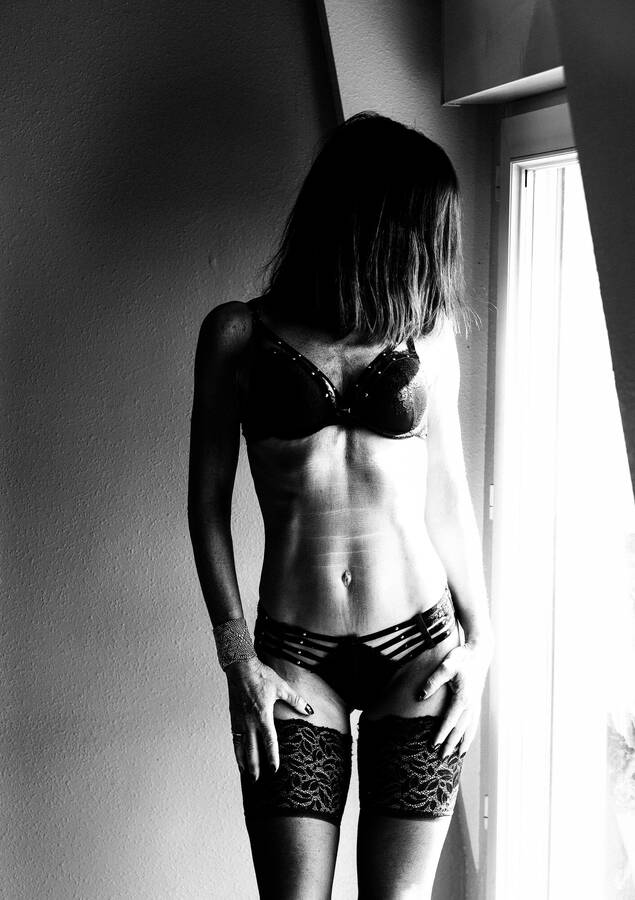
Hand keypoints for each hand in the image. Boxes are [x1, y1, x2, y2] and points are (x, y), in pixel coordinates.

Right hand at [225, 657, 313, 779]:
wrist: (240, 668)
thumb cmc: (262, 676)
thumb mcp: (282, 687)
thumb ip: (296, 700)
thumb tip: (309, 710)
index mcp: (263, 715)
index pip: (269, 741)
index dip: (272, 756)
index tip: (274, 770)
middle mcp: (250, 721)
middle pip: (252, 749)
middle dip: (256, 766)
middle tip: (258, 781)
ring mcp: (240, 720)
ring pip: (241, 746)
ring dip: (244, 761)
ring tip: (248, 775)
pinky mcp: (233, 717)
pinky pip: (234, 738)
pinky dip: (236, 750)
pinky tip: (239, 757)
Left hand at [416, 639, 492, 757]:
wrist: (479, 653)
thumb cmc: (461, 658)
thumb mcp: (445, 666)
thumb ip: (433, 681)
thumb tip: (420, 696)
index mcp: (463, 697)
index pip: (450, 720)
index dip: (441, 734)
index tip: (433, 746)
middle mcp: (471, 704)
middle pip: (460, 729)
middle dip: (451, 744)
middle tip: (441, 759)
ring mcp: (476, 704)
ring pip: (469, 729)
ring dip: (463, 743)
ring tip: (456, 757)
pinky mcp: (477, 703)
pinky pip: (473, 723)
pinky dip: (470, 735)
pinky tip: (466, 742)